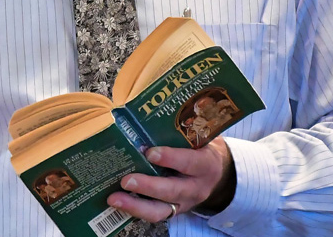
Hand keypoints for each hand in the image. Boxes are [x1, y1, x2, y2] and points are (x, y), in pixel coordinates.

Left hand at [107, 137, 233, 221]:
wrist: (218, 175)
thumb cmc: (200, 150)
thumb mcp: (198, 139)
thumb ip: (179, 132)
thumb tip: (147, 116)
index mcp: (204, 165)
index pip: (189, 162)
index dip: (170, 158)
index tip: (150, 152)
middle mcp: (195, 188)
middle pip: (172, 191)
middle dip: (147, 186)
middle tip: (126, 180)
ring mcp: (184, 203)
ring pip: (160, 211)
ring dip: (135, 206)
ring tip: (114, 199)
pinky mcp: (173, 213)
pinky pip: (154, 215)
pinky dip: (134, 210)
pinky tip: (117, 203)